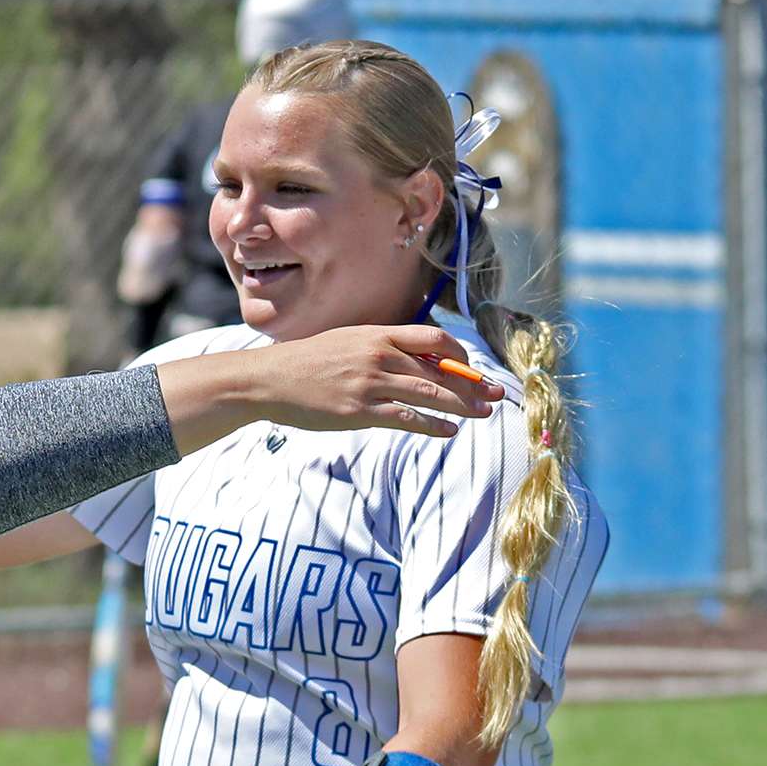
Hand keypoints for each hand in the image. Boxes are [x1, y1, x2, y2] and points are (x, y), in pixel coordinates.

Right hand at [242, 324, 504, 437]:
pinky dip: (433, 426)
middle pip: (440, 371)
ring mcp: (370, 384)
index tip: (473, 369)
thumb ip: (382, 348)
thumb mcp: (348, 342)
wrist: (270, 379)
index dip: (460, 356)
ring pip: (431, 395)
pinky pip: (408, 419)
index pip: (434, 339)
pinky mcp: (360, 412)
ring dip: (462, 406)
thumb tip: (418, 361)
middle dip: (473, 385)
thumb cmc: (308, 362)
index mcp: (377, 335)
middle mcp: (379, 356)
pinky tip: (448, 431)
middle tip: (496, 396)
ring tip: (481, 415)